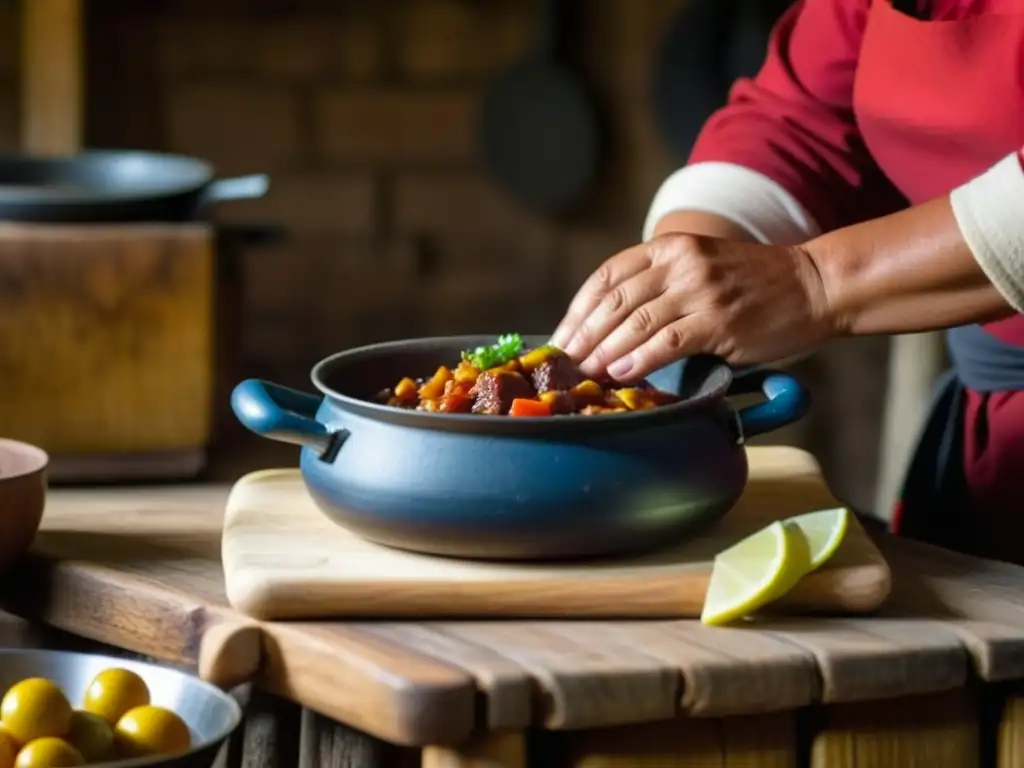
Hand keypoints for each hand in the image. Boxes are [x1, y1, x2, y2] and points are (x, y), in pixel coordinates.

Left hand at [550, 233, 834, 380]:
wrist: (813, 285)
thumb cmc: (751, 284)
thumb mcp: (699, 266)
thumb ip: (659, 285)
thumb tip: (609, 328)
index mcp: (669, 246)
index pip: (607, 276)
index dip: (578, 308)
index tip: (560, 335)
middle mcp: (680, 262)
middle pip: (614, 300)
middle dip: (583, 335)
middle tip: (563, 361)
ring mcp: (700, 290)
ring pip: (635, 323)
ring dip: (604, 351)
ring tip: (585, 372)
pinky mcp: (718, 321)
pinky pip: (667, 342)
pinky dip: (639, 360)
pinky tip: (621, 373)